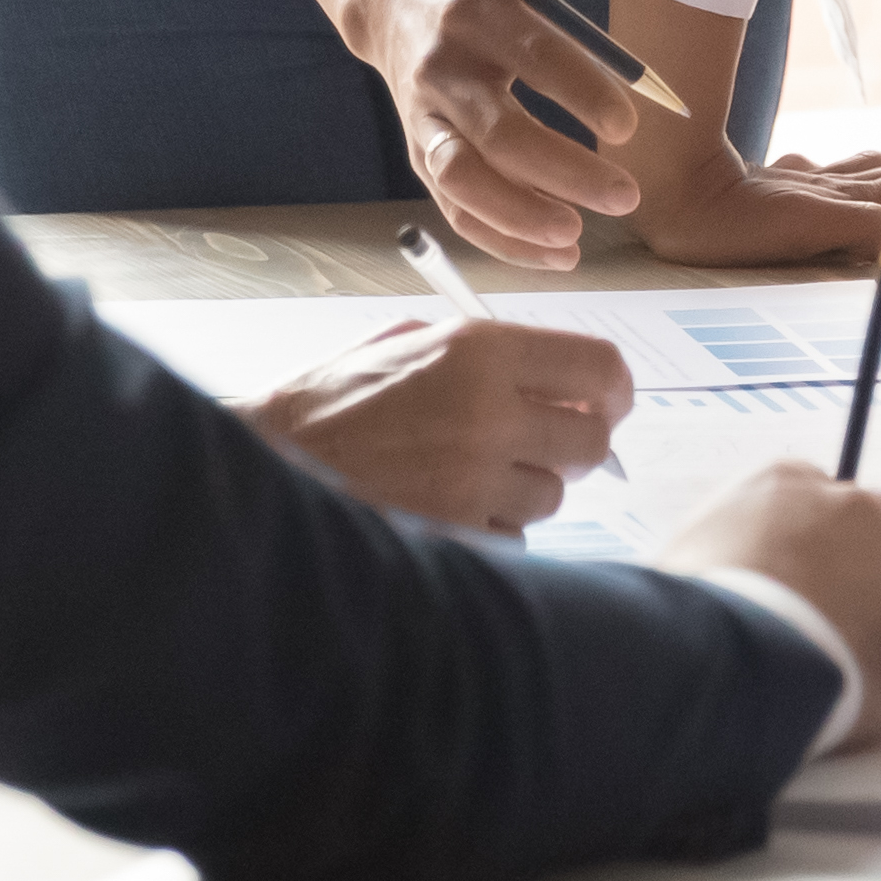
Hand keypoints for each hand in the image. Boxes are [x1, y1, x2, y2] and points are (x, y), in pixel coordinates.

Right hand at [250, 314, 630, 536]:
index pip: (599, 368)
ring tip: (471, 474)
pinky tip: (448, 506)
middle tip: (545, 444)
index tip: (607, 403)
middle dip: (576, 445)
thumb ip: (489, 354)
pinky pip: (515, 537)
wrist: (266, 460)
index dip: (614, 390)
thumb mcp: (409, 343)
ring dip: (526, 489)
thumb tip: (562, 377)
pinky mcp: (455, 533)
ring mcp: (474, 479)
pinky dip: (493, 528)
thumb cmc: (334, 400)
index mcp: (479, 351)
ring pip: (553, 495)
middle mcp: (487, 412)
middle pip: (592, 441)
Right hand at [315, 0, 642, 266]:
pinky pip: (457, 211)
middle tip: (626, 194)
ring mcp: (426, 120)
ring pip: (465, 182)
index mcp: (470, 13)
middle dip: (564, 171)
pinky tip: (558, 256)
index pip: (531, 53)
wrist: (390, 1)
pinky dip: (503, 242)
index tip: (629, 124)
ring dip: (521, 218)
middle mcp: (441, 72)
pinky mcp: (422, 156)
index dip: (579, 89)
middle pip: (499, 133)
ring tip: (579, 239)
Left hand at [618, 146, 880, 271]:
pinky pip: (830, 181)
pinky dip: (850, 194)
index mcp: (860, 195)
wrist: (670, 189)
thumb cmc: (735, 220)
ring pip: (876, 174)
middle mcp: (843, 182)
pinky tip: (837, 208)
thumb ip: (871, 234)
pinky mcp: (780, 186)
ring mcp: (811, 181)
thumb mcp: (811, 231)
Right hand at [665, 465, 880, 740]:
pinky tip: (867, 704)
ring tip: (838, 677)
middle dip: (860, 583)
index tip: (800, 591)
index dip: (810, 557)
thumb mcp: (685, 558)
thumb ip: (725, 548)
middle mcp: (856, 507)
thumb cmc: (690, 618)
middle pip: (876, 539)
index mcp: (788, 483)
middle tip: (826, 633)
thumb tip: (720, 574)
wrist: (730, 662)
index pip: (816, 507)